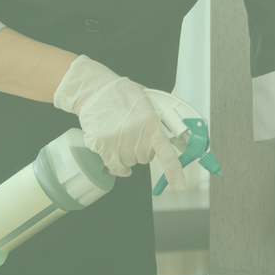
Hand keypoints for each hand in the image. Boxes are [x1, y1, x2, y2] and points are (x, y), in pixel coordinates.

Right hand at [52, 56, 188, 187]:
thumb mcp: (148, 103)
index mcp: (150, 121)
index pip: (166, 152)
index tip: (179, 186)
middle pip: (145, 159)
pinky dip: (115, 165)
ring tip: (120, 135)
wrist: (95, 89)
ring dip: (126, 154)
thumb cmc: (122, 94)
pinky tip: (113, 151)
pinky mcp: (102, 145)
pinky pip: (114, 166)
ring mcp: (117, 139)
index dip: (174, 171)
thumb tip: (179, 142)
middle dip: (141, 150)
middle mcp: (135, 132)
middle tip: (133, 134)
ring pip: (129, 163)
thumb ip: (162, 123)